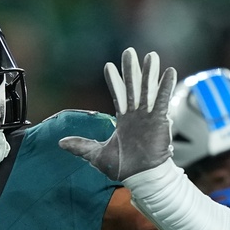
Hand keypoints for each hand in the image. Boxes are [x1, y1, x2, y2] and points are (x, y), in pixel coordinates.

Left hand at [59, 47, 176, 180]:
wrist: (141, 177)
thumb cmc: (124, 167)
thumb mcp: (96, 155)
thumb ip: (81, 146)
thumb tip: (60, 143)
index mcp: (124, 120)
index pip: (118, 95)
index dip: (114, 81)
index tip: (109, 66)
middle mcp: (136, 115)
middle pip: (133, 87)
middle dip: (131, 70)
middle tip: (129, 51)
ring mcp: (148, 116)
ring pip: (148, 90)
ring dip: (149, 73)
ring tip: (151, 56)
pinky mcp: (159, 120)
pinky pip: (162, 100)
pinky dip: (165, 86)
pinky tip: (168, 71)